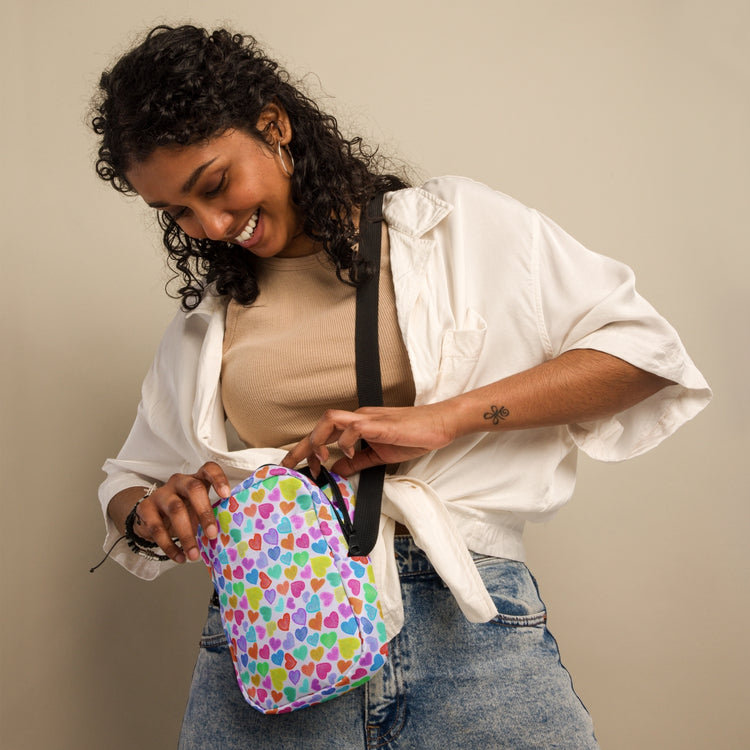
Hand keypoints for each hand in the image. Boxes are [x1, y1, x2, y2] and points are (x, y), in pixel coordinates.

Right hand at [130, 461, 230, 562]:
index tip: (226, 495)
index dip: (218, 479)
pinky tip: (179, 557)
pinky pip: (157, 527)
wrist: (151, 516)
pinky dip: (169, 545)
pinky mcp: (146, 508)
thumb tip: (226, 536)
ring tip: (194, 555)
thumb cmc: (184, 511)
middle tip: (212, 534)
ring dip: (187, 535)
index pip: (209, 469)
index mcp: (197, 479)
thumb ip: (211, 516)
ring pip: (176, 509)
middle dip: (204, 512)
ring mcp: (161, 493)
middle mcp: (179, 482)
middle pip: (193, 489)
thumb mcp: (198, 509)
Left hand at [281, 404, 456, 476]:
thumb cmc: (413, 436)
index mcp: (358, 425)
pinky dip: (346, 442)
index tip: (295, 467)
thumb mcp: (379, 455)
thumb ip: (357, 462)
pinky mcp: (380, 424)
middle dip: (300, 446)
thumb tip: (336, 470)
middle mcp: (359, 418)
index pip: (324, 433)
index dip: (305, 449)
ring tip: (317, 459)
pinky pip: (355, 427)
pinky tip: (349, 454)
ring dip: (318, 440)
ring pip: (331, 420)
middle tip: (288, 465)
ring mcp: (369, 419)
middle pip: (320, 424)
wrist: (439, 425)